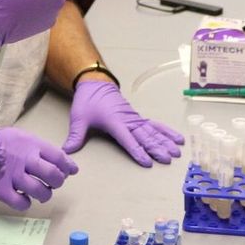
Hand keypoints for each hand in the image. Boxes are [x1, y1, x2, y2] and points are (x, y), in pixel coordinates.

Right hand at [0, 127, 77, 210]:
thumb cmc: (0, 142)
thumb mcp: (22, 137)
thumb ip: (45, 150)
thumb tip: (72, 166)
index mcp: (30, 143)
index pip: (59, 157)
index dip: (67, 167)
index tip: (67, 172)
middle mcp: (24, 158)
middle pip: (54, 176)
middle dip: (58, 182)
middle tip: (52, 182)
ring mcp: (12, 174)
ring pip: (41, 192)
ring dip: (45, 194)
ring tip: (40, 191)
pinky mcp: (0, 189)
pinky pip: (21, 204)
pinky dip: (25, 203)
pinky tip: (22, 196)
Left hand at [63, 80, 183, 166]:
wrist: (95, 83)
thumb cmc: (87, 100)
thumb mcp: (78, 117)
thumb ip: (75, 135)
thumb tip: (67, 151)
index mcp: (114, 121)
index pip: (127, 139)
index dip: (136, 150)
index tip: (147, 161)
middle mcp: (127, 120)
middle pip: (144, 136)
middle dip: (156, 148)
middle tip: (167, 159)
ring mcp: (134, 118)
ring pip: (152, 131)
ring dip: (164, 142)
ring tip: (176, 152)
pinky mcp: (137, 117)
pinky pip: (154, 125)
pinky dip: (166, 131)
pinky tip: (177, 138)